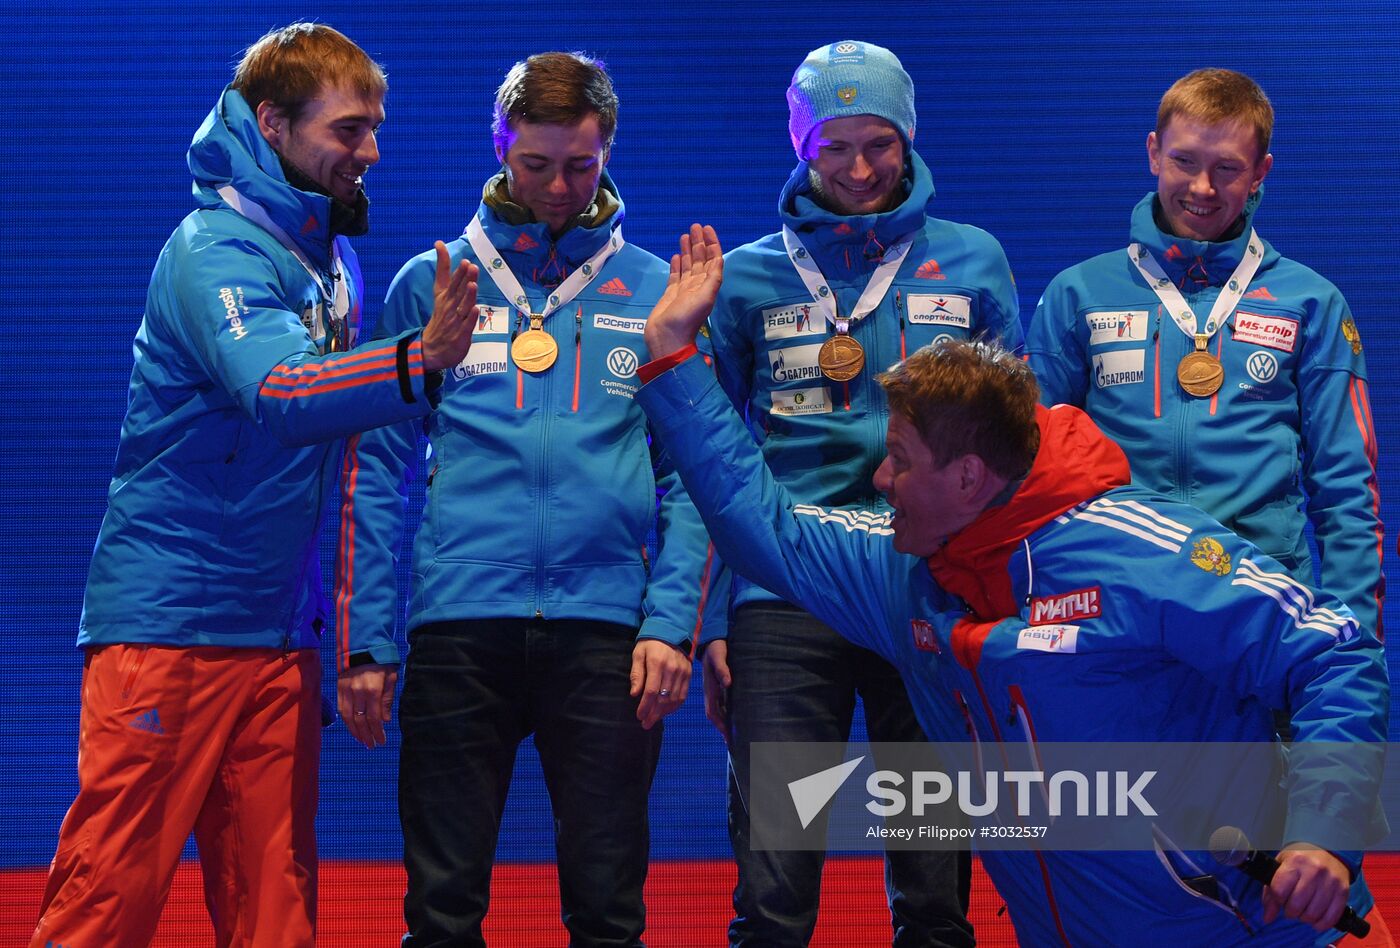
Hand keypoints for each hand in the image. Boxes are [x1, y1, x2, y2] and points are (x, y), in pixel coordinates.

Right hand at [337, 663, 397, 748]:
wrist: (361, 646)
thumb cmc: (381, 661)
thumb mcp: (391, 676)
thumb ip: (387, 699)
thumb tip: (385, 721)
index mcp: (373, 689)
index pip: (374, 717)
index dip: (377, 732)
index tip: (382, 741)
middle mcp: (358, 692)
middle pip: (360, 720)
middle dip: (367, 735)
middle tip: (372, 745)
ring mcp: (346, 691)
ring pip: (349, 717)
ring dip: (355, 732)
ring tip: (363, 741)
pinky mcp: (339, 689)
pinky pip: (341, 710)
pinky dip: (346, 722)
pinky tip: (353, 728)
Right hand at [420, 240, 479, 371]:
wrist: (432, 348)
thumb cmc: (442, 317)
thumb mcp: (440, 293)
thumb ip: (443, 270)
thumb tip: (440, 245)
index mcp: (444, 297)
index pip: (448, 281)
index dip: (455, 271)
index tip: (462, 260)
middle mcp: (450, 307)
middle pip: (457, 291)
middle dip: (463, 279)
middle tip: (469, 266)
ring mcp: (455, 321)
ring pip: (463, 306)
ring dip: (468, 296)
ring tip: (472, 284)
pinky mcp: (461, 334)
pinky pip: (466, 325)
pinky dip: (470, 318)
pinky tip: (475, 310)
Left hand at [629, 639, 691, 729]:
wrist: (672, 630)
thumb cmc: (651, 642)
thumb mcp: (639, 653)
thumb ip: (636, 673)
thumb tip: (634, 694)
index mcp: (657, 663)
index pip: (651, 691)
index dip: (645, 707)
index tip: (639, 716)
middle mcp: (671, 669)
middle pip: (663, 699)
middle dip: (653, 714)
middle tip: (645, 724)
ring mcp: (682, 672)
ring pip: (674, 699)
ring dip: (663, 713)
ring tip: (654, 719)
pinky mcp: (689, 674)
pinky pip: (683, 695)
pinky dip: (675, 706)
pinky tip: (666, 711)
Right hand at [644, 223, 723, 359]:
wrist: (667, 338)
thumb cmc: (686, 319)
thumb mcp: (705, 298)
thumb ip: (713, 278)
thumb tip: (719, 258)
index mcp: (707, 285)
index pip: (712, 260)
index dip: (712, 244)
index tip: (707, 229)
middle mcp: (697, 285)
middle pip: (700, 259)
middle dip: (699, 242)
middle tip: (695, 226)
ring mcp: (683, 289)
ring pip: (688, 265)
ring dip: (688, 250)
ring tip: (685, 235)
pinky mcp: (671, 293)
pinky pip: (675, 275)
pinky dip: (677, 264)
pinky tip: (677, 255)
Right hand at [701, 640, 731, 743]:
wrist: (711, 639)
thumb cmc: (716, 647)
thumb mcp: (718, 656)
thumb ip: (722, 669)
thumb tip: (727, 683)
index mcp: (710, 688)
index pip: (713, 712)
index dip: (720, 725)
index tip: (728, 737)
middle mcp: (711, 691)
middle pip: (715, 715)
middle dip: (722, 729)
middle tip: (733, 742)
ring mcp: (714, 689)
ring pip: (718, 710)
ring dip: (724, 722)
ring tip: (734, 734)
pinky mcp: (718, 685)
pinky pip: (721, 703)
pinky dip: (726, 712)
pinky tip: (733, 716)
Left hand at [1262, 845, 1350, 931]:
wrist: (1329, 850)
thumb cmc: (1301, 859)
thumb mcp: (1281, 865)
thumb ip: (1271, 892)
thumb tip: (1267, 918)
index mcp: (1295, 861)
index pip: (1279, 891)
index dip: (1277, 899)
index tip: (1280, 898)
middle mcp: (1314, 871)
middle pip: (1296, 906)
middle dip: (1290, 911)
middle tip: (1291, 907)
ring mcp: (1330, 882)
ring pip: (1312, 914)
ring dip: (1305, 918)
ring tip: (1303, 910)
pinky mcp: (1343, 892)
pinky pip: (1331, 918)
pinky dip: (1321, 924)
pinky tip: (1316, 918)